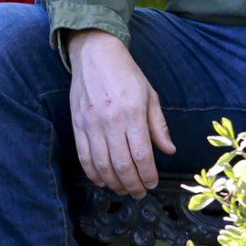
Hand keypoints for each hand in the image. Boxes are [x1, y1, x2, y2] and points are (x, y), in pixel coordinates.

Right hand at [66, 29, 175, 197]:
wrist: (94, 53)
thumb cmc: (126, 74)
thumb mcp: (150, 95)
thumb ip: (158, 125)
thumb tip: (169, 151)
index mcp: (132, 112)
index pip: (141, 155)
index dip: (148, 175)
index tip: (153, 183)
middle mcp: (110, 120)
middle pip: (121, 165)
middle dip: (132, 185)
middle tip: (139, 193)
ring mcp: (91, 123)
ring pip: (101, 164)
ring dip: (114, 183)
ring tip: (123, 189)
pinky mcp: (77, 124)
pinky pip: (83, 155)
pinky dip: (93, 173)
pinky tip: (102, 180)